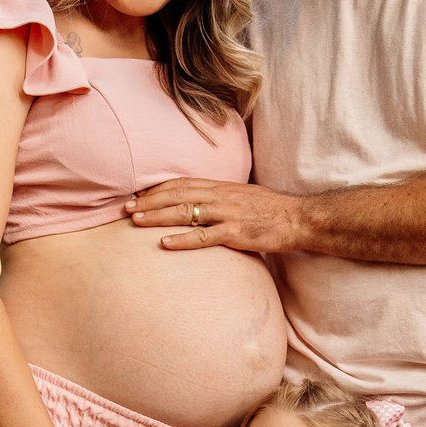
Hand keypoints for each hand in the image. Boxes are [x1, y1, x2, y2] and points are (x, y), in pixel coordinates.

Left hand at [126, 177, 305, 252]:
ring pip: (184, 212)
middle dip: (149, 201)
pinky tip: (164, 243)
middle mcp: (220, 196)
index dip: (157, 188)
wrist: (299, 218)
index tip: (137, 194)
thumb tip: (202, 203)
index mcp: (221, 186)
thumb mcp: (244, 196)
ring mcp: (227, 213)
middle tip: (126, 207)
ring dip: (157, 216)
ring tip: (135, 221)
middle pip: (176, 195)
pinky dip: (182, 240)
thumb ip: (222, 198)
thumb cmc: (272, 210)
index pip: (182, 183)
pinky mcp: (235, 232)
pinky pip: (203, 236)